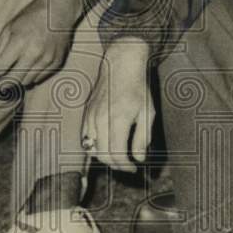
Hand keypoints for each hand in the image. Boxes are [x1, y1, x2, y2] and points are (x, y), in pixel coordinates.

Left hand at [0, 0, 76, 90]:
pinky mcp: (57, 62)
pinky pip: (40, 78)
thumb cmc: (30, 17)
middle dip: (1, 86)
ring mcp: (47, 59)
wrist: (58, 10)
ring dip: (17, 82)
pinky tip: (26, 71)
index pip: (1, 68)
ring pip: (27, 82)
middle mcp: (34, 53)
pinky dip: (31, 77)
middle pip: (13, 80)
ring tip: (11, 77)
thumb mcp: (9, 28)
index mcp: (19, 42)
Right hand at [81, 39, 153, 171]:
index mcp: (117, 120)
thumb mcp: (147, 112)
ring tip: (117, 156)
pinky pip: (86, 138)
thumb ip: (142, 138)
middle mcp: (100, 120)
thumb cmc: (137, 87)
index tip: (134, 168)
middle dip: (116, 165)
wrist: (120, 65)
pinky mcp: (86, 114)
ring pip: (92, 148)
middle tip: (127, 165)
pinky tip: (106, 145)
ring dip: (104, 157)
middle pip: (103, 155)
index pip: (117, 154)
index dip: (126, 166)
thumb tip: (139, 158)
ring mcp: (90, 117)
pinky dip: (94, 146)